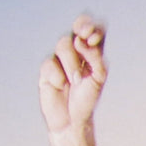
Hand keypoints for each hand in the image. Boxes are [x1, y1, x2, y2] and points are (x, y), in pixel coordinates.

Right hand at [39, 15, 107, 134]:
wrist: (72, 119)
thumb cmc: (88, 99)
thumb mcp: (98, 79)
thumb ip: (95, 59)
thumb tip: (83, 41)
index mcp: (92, 53)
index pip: (93, 31)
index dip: (92, 27)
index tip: (93, 39)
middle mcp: (76, 52)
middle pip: (76, 30)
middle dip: (81, 28)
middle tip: (83, 40)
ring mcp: (60, 59)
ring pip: (63, 44)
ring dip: (71, 62)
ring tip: (76, 80)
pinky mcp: (47, 68)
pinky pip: (50, 63)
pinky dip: (58, 75)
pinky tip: (62, 86)